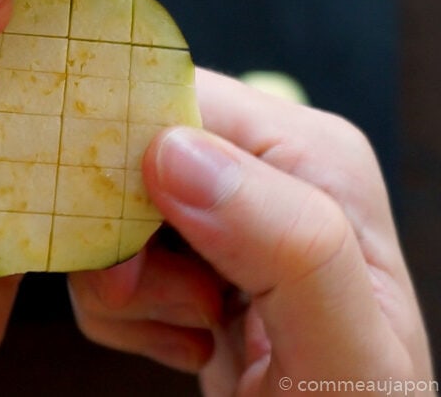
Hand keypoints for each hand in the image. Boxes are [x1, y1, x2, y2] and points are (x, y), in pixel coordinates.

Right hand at [69, 69, 432, 394]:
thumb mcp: (339, 348)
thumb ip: (283, 241)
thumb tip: (170, 154)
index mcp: (310, 155)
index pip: (179, 100)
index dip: (124, 153)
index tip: (116, 235)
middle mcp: (263, 170)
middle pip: (130, 156)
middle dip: (121, 238)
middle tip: (158, 298)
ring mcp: (221, 214)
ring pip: (109, 214)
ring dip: (125, 288)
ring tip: (193, 331)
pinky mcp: (187, 258)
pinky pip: (111, 260)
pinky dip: (126, 314)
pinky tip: (188, 343)